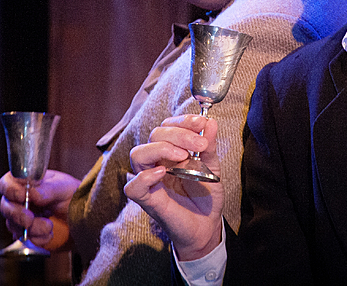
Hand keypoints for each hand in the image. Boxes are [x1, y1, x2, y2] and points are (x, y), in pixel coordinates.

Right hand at [0, 168, 79, 250]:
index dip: (10, 189)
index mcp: (26, 182)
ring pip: (13, 225)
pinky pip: (24, 240)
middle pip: (5, 206)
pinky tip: (49, 235)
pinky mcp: (27, 234)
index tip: (22, 195)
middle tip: (29, 219)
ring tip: (48, 226)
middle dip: (16, 214)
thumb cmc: (71, 195)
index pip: (7, 183)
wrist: (81, 216)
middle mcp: (20, 200)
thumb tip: (32, 193)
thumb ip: (49, 189)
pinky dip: (36, 239)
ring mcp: (21, 218)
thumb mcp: (64, 188)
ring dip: (31, 228)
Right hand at [124, 114, 225, 260]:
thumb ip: (209, 146)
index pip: (167, 126)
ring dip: (160, 149)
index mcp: (171, 151)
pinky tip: (163, 173)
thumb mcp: (213, 167)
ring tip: (183, 156)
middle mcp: (157, 162)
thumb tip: (211, 122)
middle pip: (154, 135)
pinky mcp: (148, 200)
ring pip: (138, 154)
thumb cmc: (206, 196)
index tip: (201, 122)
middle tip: (199, 145)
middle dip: (178, 134)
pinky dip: (145, 177)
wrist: (207, 226)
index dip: (182, 121)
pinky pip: (133, 186)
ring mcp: (150, 180)